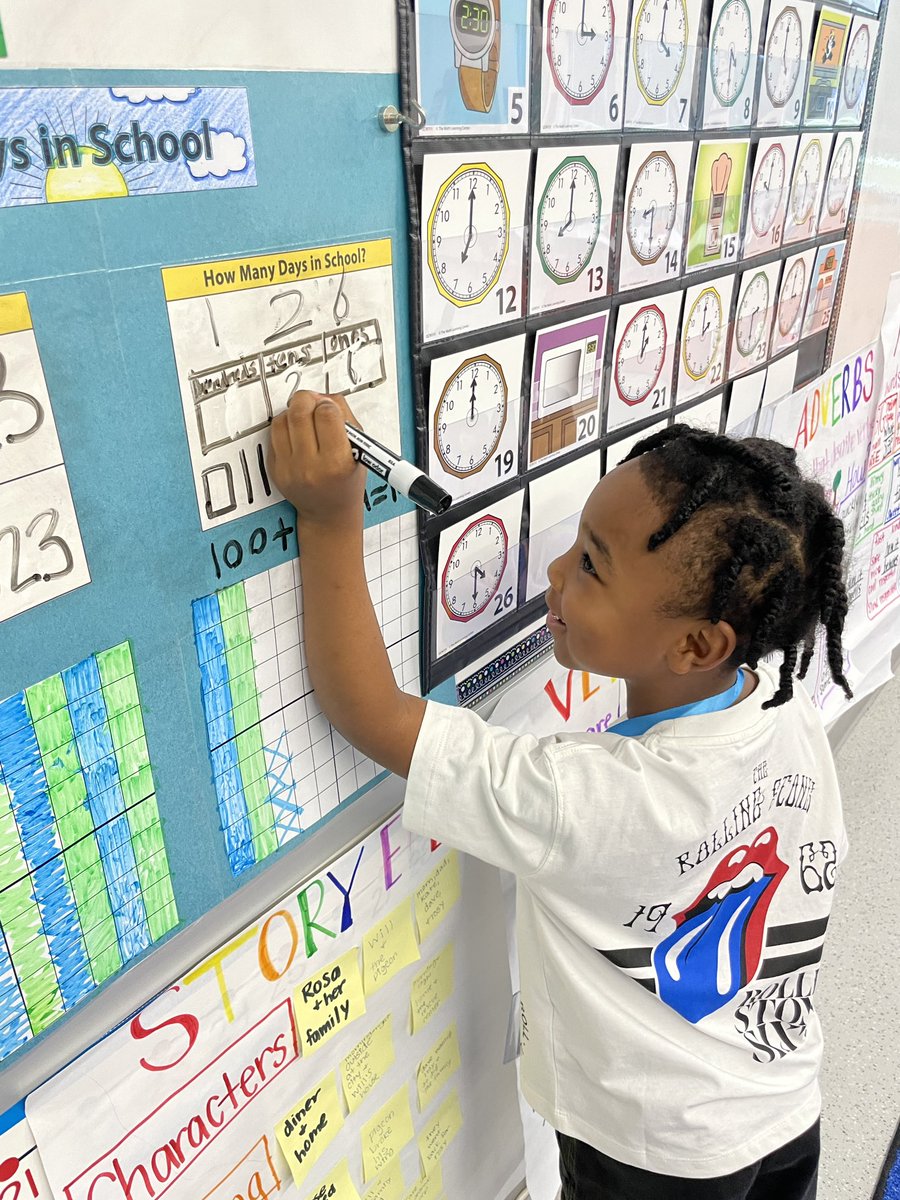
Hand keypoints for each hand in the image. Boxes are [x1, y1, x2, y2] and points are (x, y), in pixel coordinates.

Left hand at [267, 390, 366, 530]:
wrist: (329, 514)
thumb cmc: (347, 482)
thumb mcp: (360, 450)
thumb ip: (346, 418)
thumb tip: (324, 397)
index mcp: (337, 463)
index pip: (327, 414)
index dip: (329, 404)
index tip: (331, 408)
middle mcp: (310, 467)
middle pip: (299, 411)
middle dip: (308, 399)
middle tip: (314, 404)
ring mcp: (289, 469)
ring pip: (282, 419)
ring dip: (294, 412)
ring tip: (306, 419)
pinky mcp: (275, 470)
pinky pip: (274, 434)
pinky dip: (285, 427)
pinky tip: (297, 434)